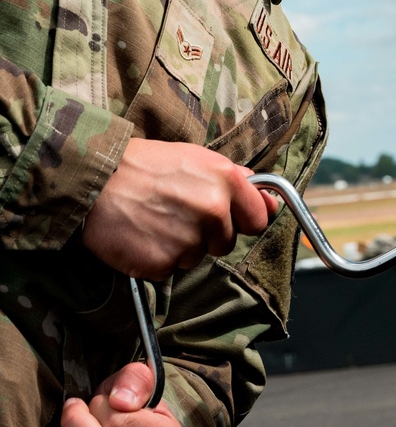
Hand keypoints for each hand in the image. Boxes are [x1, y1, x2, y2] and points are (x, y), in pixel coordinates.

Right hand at [83, 139, 278, 278]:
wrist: (94, 180)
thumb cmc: (144, 165)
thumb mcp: (196, 157)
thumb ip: (235, 180)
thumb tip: (270, 201)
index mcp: (226, 180)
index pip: (258, 218)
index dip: (242, 220)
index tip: (226, 218)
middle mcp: (213, 210)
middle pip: (225, 242)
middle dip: (206, 234)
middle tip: (175, 213)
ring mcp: (189, 238)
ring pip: (197, 256)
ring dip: (180, 246)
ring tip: (154, 220)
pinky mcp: (163, 263)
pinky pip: (170, 268)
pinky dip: (157, 258)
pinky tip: (142, 236)